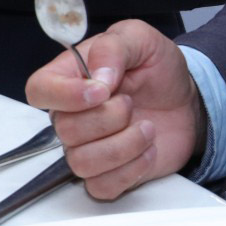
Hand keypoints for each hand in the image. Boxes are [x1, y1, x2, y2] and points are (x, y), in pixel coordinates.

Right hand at [24, 19, 202, 199]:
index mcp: (70, 77)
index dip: (63, 95)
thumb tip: (97, 77)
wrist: (186, 100)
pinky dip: (132, 169)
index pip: (39, 90)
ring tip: (147, 128)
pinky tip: (148, 149)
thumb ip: (114, 47)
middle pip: (65, 130)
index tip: (100, 91)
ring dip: (124, 145)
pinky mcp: (107, 174)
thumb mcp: (140, 39)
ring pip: (81, 162)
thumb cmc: (157, 68)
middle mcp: (72, 115)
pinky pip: (102, 186)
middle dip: (109, 118)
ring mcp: (88, 148)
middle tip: (132, 103)